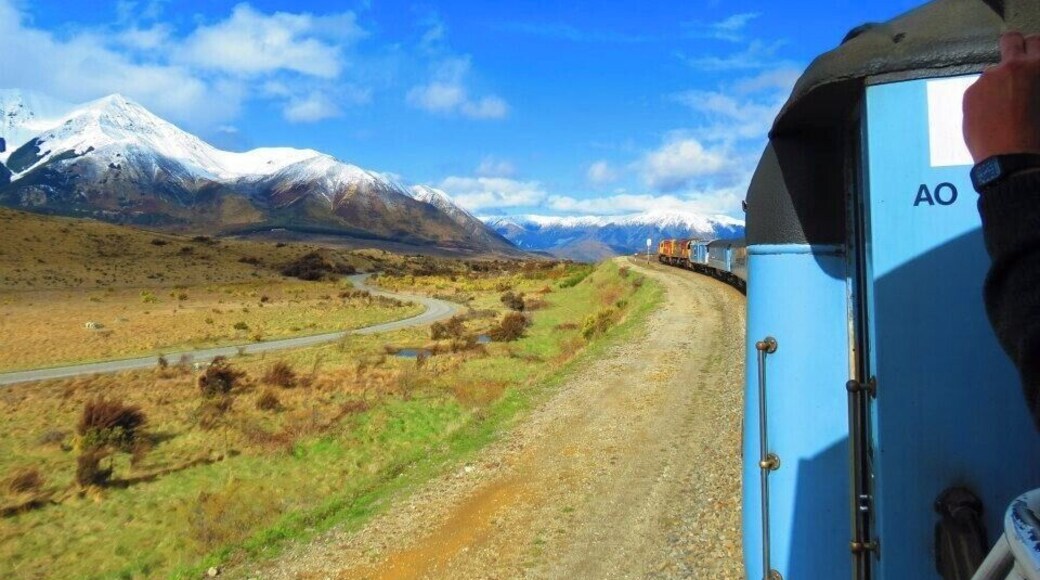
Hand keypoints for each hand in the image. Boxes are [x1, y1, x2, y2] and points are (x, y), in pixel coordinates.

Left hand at [963, 32, 1039, 161]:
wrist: (1010, 160)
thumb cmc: (1037, 135)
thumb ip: (1036, 81)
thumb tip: (1032, 81)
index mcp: (1037, 67)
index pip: (1035, 41)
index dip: (1033, 51)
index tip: (1032, 59)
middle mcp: (1010, 67)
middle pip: (1010, 40)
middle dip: (1014, 47)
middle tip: (1016, 66)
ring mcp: (986, 80)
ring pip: (993, 71)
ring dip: (998, 81)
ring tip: (1004, 108)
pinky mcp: (969, 94)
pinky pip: (979, 90)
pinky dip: (984, 99)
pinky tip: (991, 118)